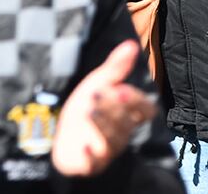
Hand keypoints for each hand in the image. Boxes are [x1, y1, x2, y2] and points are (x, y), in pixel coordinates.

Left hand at [52, 40, 155, 176]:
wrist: (62, 134)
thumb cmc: (88, 107)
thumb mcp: (100, 83)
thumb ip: (116, 67)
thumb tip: (132, 44)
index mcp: (128, 114)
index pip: (145, 111)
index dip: (136, 102)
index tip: (121, 88)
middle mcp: (122, 133)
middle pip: (127, 124)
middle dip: (113, 109)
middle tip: (96, 94)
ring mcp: (107, 150)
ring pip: (113, 141)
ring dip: (102, 125)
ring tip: (89, 111)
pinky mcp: (90, 164)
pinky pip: (95, 164)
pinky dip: (91, 157)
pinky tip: (85, 148)